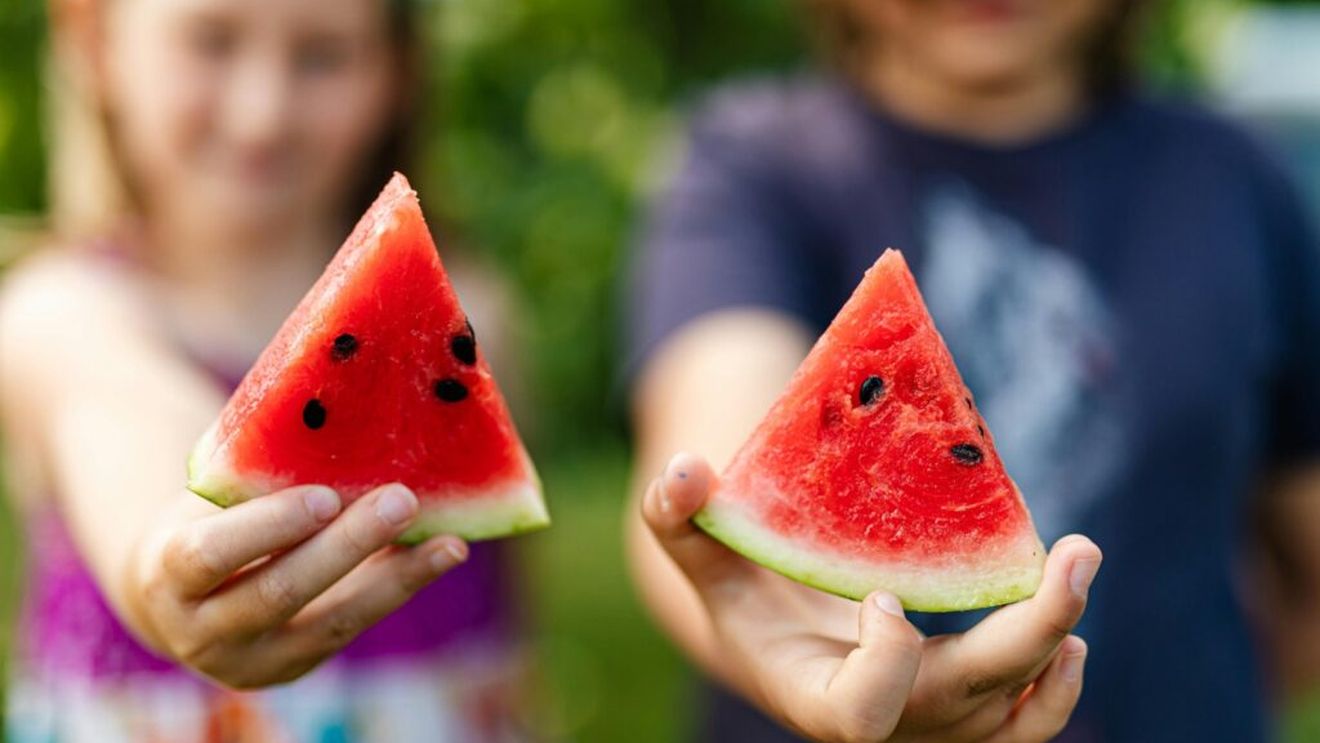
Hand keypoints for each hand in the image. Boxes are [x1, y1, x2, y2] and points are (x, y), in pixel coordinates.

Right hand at [130, 483, 466, 687]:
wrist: (176, 595)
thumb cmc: (203, 520)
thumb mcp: (210, 498)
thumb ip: (256, 474)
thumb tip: (347, 414)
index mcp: (167, 575)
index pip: (213, 554)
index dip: (270, 527)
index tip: (325, 496)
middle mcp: (203, 631)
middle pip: (281, 592)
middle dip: (348, 546)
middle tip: (402, 499)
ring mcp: (251, 661)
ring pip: (331, 623)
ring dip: (396, 579)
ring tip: (448, 543)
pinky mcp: (295, 666)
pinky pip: (352, 627)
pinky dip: (398, 588)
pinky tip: (440, 555)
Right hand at [642, 453, 1100, 742]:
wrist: (781, 646)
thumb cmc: (743, 596)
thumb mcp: (702, 559)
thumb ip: (678, 518)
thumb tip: (684, 469)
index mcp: (814, 696)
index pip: (863, 712)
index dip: (885, 662)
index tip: (883, 596)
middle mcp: (884, 727)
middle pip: (969, 702)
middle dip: (1032, 631)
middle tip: (1077, 550)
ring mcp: (932, 730)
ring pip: (1017, 720)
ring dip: (1056, 651)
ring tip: (1074, 570)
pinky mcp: (965, 718)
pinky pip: (1028, 726)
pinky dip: (1058, 687)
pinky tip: (1069, 635)